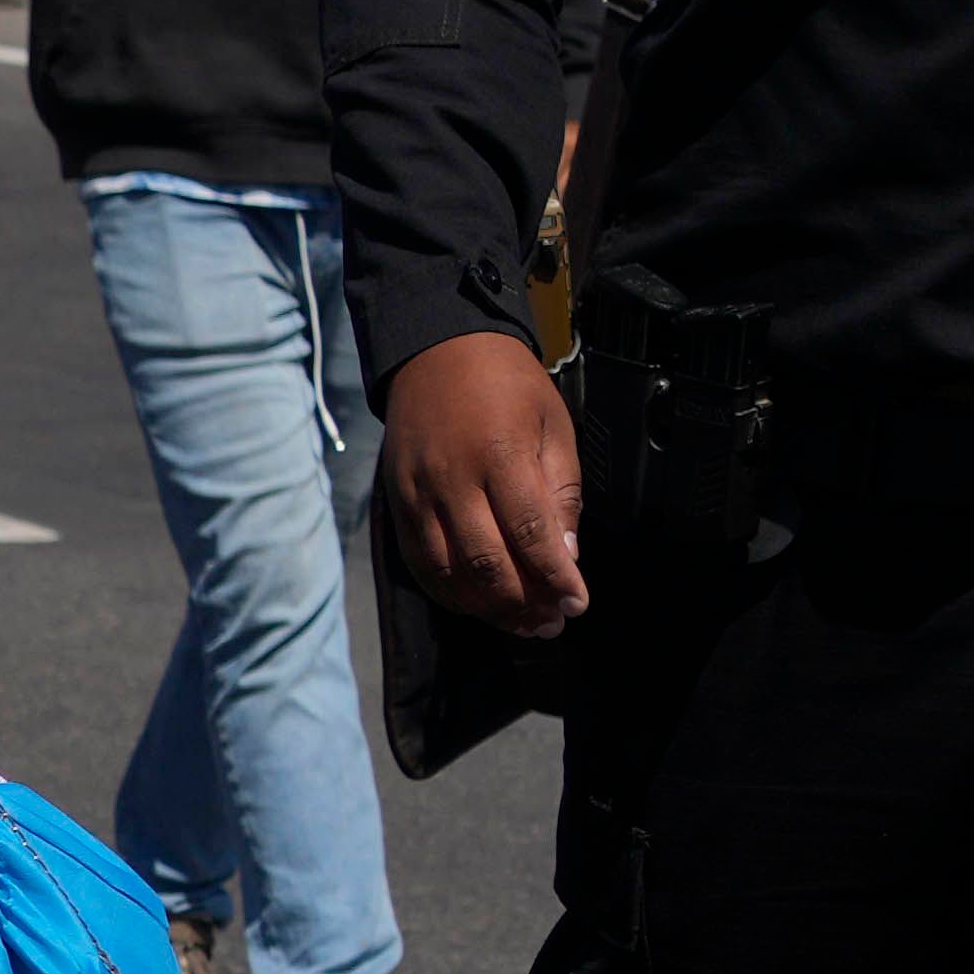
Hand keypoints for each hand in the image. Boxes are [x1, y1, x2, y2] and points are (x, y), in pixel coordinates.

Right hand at [379, 327, 586, 636]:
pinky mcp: (397, 503)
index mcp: (500, 453)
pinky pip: (420, 564)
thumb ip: (561, 491)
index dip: (554, 577)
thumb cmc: (506, 384)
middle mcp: (452, 478)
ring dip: (488, 608)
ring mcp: (418, 494)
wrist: (437, 351)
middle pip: (487, 563)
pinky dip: (449, 593)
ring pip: (449, 572)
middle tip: (551, 623)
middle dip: (524, 603)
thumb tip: (566, 556)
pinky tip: (477, 603)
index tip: (576, 604)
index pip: (529, 533)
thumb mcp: (552, 425)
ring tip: (521, 622)